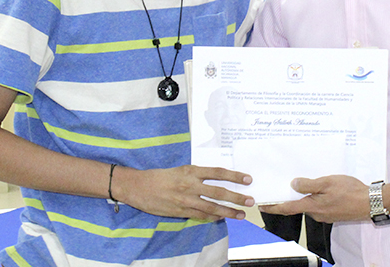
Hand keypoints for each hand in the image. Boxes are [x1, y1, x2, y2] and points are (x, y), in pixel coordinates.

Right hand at [114, 165, 254, 221]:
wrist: (138, 187)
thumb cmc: (159, 176)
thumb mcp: (179, 170)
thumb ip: (196, 175)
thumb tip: (213, 181)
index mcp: (191, 171)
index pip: (218, 173)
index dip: (234, 176)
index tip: (248, 179)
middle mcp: (190, 185)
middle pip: (219, 192)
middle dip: (237, 197)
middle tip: (250, 200)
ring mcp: (186, 200)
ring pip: (212, 207)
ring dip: (228, 211)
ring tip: (241, 214)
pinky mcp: (181, 211)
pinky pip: (200, 216)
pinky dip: (212, 217)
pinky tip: (221, 218)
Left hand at [259, 175, 368, 222]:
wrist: (370, 203)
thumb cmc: (351, 192)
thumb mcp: (328, 182)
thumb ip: (309, 184)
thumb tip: (293, 184)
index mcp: (312, 206)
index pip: (287, 208)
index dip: (273, 207)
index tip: (261, 205)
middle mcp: (316, 214)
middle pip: (296, 207)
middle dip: (286, 200)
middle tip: (276, 191)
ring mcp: (324, 215)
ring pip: (308, 206)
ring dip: (302, 198)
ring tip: (297, 185)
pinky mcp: (332, 214)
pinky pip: (318, 206)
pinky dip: (313, 199)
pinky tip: (317, 190)